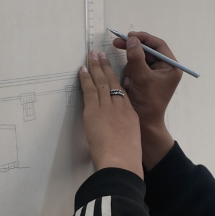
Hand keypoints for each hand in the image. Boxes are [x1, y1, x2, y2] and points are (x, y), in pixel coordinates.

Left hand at [78, 51, 142, 177]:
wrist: (121, 162)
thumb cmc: (126, 158)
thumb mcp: (132, 141)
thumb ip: (124, 132)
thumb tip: (117, 132)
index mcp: (130, 114)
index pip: (122, 91)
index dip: (116, 78)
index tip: (112, 69)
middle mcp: (120, 107)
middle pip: (112, 82)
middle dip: (106, 67)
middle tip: (100, 54)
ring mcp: (107, 108)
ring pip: (101, 82)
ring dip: (95, 67)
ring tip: (91, 55)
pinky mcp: (94, 112)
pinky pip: (89, 91)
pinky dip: (86, 79)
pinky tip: (82, 70)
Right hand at [112, 32, 181, 167]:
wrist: (144, 124)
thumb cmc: (147, 102)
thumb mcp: (142, 77)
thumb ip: (136, 57)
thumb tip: (132, 39)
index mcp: (171, 67)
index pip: (158, 45)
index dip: (143, 38)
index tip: (128, 36)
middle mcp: (165, 69)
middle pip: (147, 51)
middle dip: (132, 51)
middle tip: (116, 43)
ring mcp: (155, 75)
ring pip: (139, 60)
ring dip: (131, 66)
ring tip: (130, 80)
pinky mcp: (146, 80)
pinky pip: (135, 69)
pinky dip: (130, 74)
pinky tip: (129, 84)